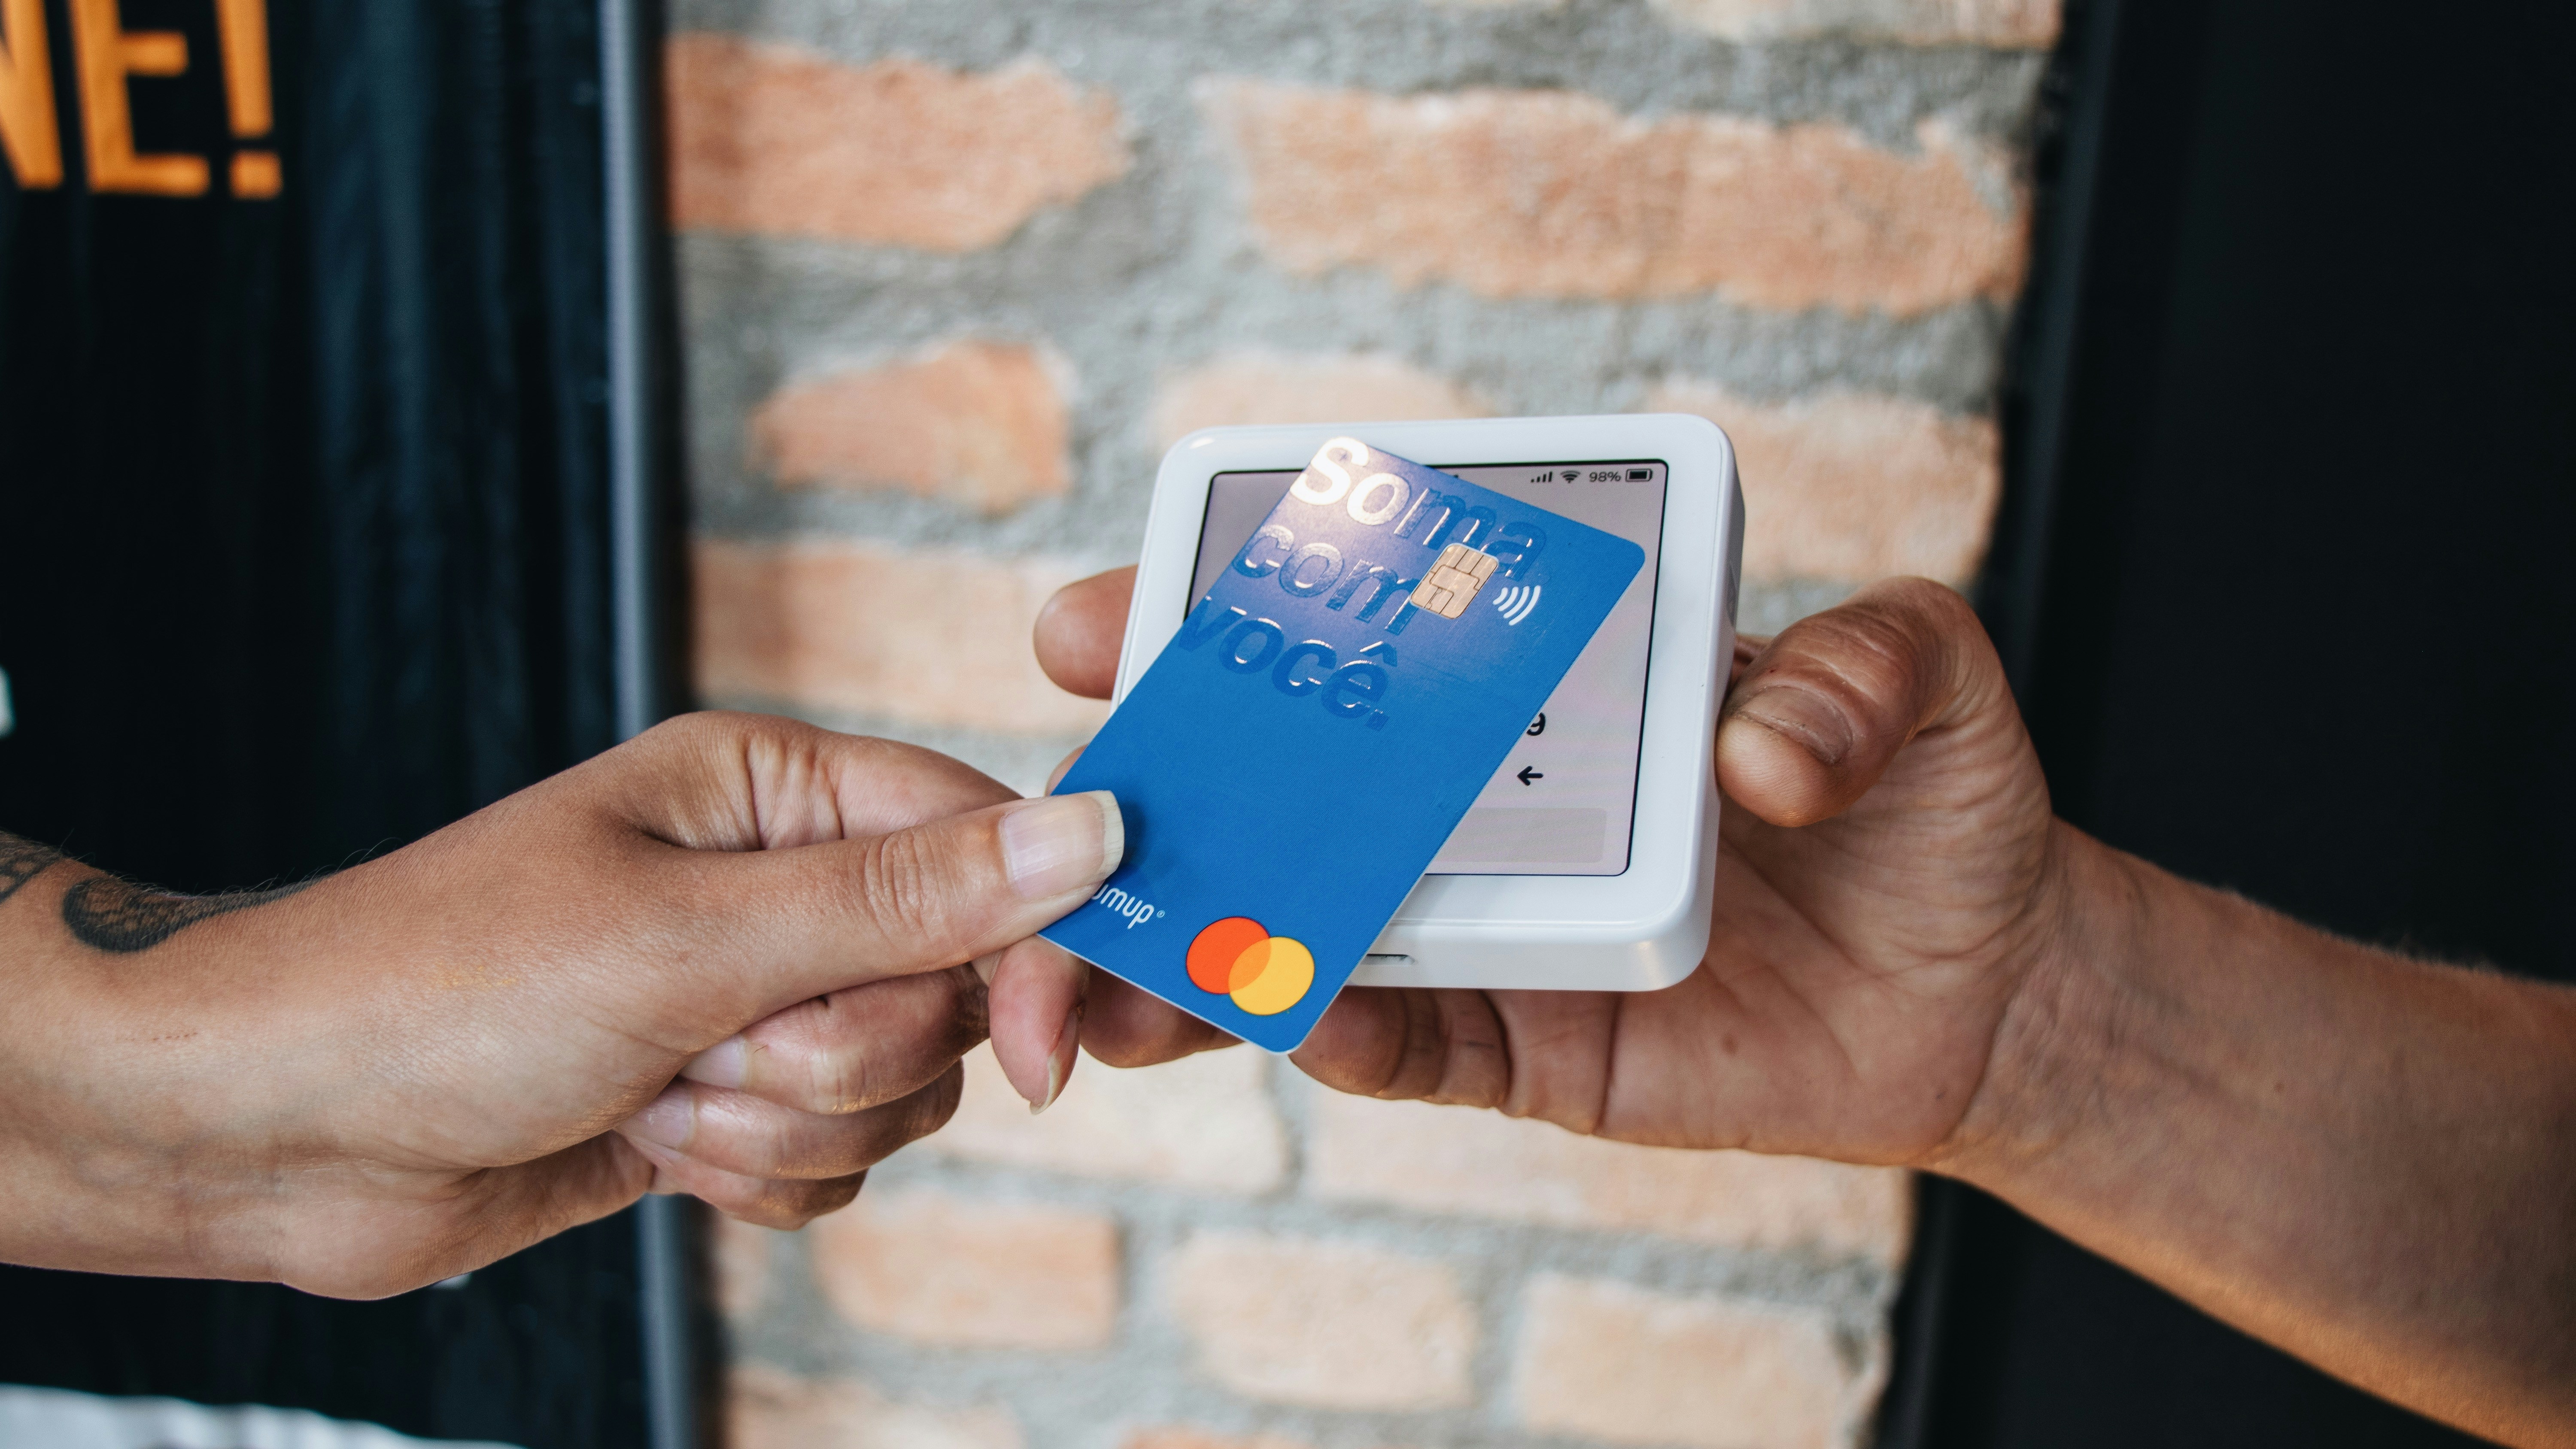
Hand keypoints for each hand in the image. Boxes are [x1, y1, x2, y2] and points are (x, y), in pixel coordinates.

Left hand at [0, 713, 1114, 1296]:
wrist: (274, 1126)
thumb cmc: (443, 987)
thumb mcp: (691, 937)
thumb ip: (903, 897)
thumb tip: (1091, 833)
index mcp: (774, 793)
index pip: (985, 851)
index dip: (1030, 953)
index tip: (1044, 1055)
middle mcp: (776, 886)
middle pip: (947, 987)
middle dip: (849, 1054)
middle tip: (724, 1050)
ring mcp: (749, 998)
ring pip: (897, 1087)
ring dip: (788, 1124)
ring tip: (660, 1097)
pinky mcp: (722, 1099)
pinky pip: (834, 1159)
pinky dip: (758, 1177)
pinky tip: (653, 1146)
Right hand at [1031, 567, 2064, 1168]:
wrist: (1999, 982)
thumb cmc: (1937, 802)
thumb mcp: (1922, 676)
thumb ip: (1855, 668)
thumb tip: (1754, 756)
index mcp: (1526, 677)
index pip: (1346, 633)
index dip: (1208, 617)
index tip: (1103, 617)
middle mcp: (1474, 797)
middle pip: (1280, 789)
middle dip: (1146, 799)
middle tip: (1060, 807)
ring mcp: (1486, 925)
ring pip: (1305, 927)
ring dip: (1198, 939)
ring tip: (1107, 960)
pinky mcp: (1525, 1043)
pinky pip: (1407, 1043)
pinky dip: (1339, 1031)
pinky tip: (1295, 1015)